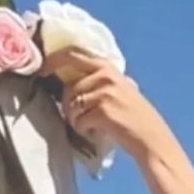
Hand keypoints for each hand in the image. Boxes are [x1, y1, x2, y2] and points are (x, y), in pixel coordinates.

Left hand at [42, 48, 173, 162]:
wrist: (151, 139)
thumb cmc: (135, 118)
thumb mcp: (120, 89)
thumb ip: (99, 80)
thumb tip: (67, 80)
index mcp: (108, 67)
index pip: (72, 54)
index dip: (53, 61)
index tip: (43, 71)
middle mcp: (106, 76)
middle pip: (69, 85)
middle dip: (66, 103)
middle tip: (74, 117)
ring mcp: (105, 93)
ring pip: (72, 104)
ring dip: (75, 120)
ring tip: (88, 127)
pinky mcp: (103, 111)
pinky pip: (79, 120)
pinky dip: (83, 130)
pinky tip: (94, 133)